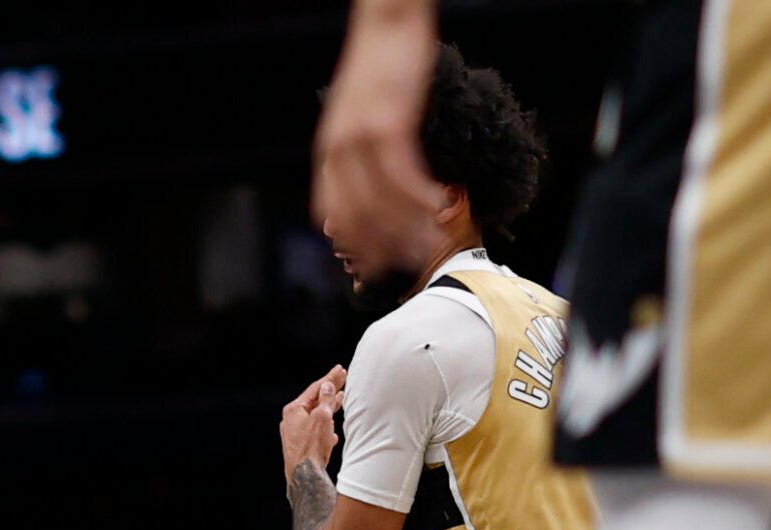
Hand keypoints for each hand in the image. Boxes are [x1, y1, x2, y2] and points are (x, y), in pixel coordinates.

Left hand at [279, 368, 345, 484]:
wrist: (304, 476)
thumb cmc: (311, 447)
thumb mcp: (322, 418)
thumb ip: (325, 400)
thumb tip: (327, 386)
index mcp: (294, 410)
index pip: (315, 389)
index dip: (329, 378)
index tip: (340, 370)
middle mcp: (291, 421)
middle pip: (314, 401)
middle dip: (330, 391)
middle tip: (342, 378)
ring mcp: (295, 434)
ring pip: (315, 416)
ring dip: (329, 408)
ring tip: (340, 398)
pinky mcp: (300, 446)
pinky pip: (315, 432)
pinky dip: (325, 428)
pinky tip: (333, 433)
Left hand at [311, 6, 442, 271]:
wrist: (386, 24)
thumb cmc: (380, 68)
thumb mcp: (358, 116)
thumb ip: (359, 150)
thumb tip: (374, 181)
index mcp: (327, 152)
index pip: (329, 213)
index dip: (352, 242)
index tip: (373, 262)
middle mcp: (337, 151)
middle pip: (356, 216)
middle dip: (383, 247)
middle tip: (410, 264)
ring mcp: (360, 139)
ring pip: (382, 201)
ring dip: (410, 227)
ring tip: (435, 243)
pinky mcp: (388, 125)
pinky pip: (405, 175)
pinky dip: (423, 197)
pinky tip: (443, 207)